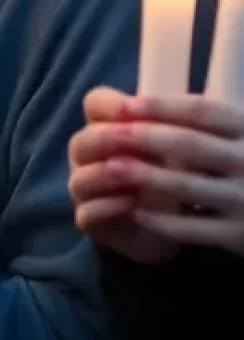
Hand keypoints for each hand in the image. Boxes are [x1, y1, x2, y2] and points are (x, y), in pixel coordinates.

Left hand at [68, 87, 243, 259]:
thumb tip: (132, 106)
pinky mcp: (237, 234)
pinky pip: (191, 227)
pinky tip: (133, 210)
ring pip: (186, 185)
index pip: (203, 110)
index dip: (163, 106)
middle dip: (144, 137)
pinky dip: (159, 219)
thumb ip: (198, 121)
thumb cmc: (240, 162)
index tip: (127, 105)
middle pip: (190, 144)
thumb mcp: (233, 135)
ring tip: (110, 167)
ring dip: (144, 175)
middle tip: (109, 134)